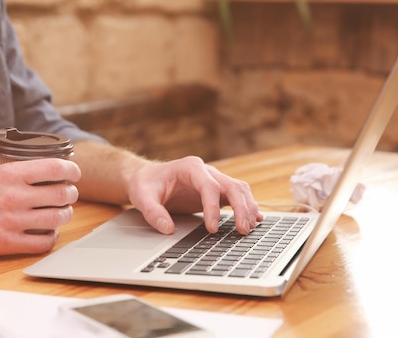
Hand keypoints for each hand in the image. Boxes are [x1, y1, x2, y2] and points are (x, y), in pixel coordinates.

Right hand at [0, 158, 80, 258]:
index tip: (74, 173)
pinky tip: (48, 233)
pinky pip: (41, 243)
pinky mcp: (6, 243)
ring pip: (56, 219)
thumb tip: (26, 172)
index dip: (71, 171)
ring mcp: (11, 221)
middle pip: (61, 194)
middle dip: (71, 194)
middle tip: (70, 194)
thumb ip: (6, 174)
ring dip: (65, 215)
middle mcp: (13, 197)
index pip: (54, 169)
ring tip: (62, 213)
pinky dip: (51, 238)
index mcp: (8, 175)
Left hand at [125, 156, 262, 235]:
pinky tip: (256, 220)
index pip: (209, 186)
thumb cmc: (146, 184)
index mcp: (190, 168)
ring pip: (239, 190)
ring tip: (249, 228)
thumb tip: (168, 229)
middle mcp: (206, 172)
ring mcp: (214, 180)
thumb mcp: (142, 197)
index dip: (213, 207)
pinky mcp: (216, 191)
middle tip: (242, 230)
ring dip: (247, 208)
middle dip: (240, 208)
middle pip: (231, 186)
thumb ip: (153, 212)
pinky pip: (237, 196)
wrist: (147, 177)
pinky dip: (248, 207)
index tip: (212, 228)